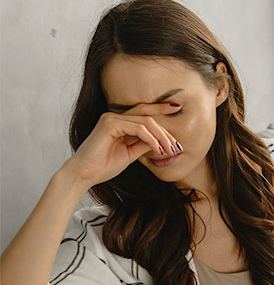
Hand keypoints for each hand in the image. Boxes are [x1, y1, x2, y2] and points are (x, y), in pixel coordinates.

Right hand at [62, 103, 182, 187]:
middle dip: (166, 131)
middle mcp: (114, 116)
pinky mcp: (110, 124)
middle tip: (178, 146)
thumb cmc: (103, 166)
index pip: (144, 113)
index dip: (161, 110)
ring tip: (170, 151)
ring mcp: (111, 118)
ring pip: (146, 122)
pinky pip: (139, 129)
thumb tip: (161, 142)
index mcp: (119, 122)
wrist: (84, 175)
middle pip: (148, 116)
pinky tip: (158, 150)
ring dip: (162, 137)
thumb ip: (143, 144)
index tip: (178, 109)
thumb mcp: (130, 154)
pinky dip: (151, 139)